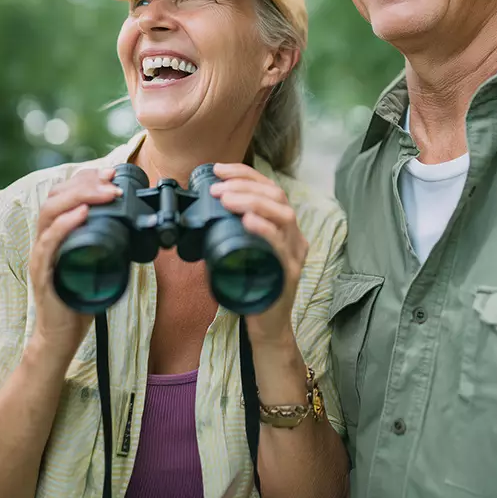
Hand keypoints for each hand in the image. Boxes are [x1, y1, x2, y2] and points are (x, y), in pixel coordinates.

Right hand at [28, 168, 121, 361]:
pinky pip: (48, 244)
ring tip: (105, 193)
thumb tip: (139, 229)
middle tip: (112, 182)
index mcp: (57, 233)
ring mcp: (42, 255)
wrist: (62, 336)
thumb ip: (110, 244)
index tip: (112, 173)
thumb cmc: (79, 299)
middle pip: (56, 196)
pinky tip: (81, 214)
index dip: (87, 178)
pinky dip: (64, 226)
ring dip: (80, 197)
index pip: (64, 193)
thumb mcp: (98, 263)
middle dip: (87, 183)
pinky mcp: (43, 274)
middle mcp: (45, 239)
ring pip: (49, 213)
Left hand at [211, 163, 307, 345]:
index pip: (269, 188)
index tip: (219, 170)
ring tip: (226, 199)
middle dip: (245, 185)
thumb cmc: (252, 288)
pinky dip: (264, 229)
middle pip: (277, 196)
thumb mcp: (241, 252)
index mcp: (284, 227)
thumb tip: (201, 211)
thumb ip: (231, 231)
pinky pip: (280, 246)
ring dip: (252, 201)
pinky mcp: (290, 274)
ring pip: (282, 214)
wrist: (266, 327)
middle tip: (217, 188)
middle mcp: (294, 236)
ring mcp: (295, 254)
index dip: (245, 174)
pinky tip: (248, 220)